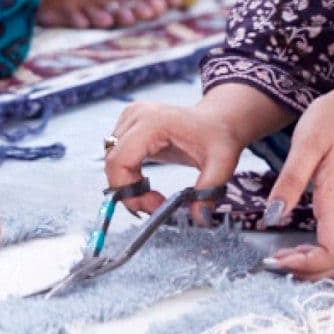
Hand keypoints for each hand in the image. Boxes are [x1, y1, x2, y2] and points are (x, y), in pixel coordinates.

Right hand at [103, 101, 243, 221]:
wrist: (219, 120)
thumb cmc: (219, 137)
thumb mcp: (221, 165)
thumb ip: (208, 191)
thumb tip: (199, 218)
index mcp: (153, 121)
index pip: (119, 161)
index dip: (128, 190)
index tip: (152, 206)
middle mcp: (136, 115)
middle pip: (113, 163)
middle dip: (129, 192)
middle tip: (154, 206)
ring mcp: (130, 118)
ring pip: (113, 163)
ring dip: (128, 186)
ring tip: (154, 196)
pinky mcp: (128, 125)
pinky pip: (117, 158)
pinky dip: (128, 176)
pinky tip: (148, 184)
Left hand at [264, 70, 333, 280]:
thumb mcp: (306, 144)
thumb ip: (289, 183)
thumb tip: (272, 216)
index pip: (331, 254)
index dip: (305, 265)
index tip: (278, 259)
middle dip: (308, 273)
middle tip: (277, 263)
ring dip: (313, 265)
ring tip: (284, 256)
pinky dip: (319, 252)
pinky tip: (299, 243)